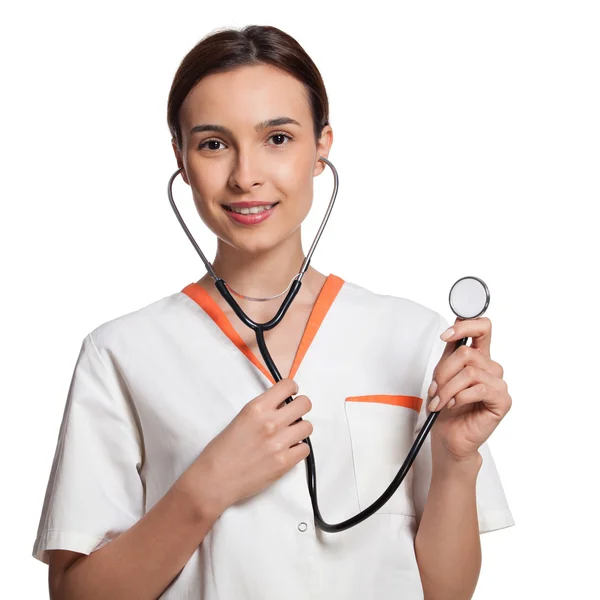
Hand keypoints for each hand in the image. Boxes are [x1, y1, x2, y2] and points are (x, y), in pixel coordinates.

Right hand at [183, 378, 312, 516]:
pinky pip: (305, 449)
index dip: (292, 389)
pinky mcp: (284, 463)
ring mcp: (278, 443)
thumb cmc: (221, 451)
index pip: (287, 386)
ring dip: (300, 430)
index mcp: (256, 408)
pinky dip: (298, 449)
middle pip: (304, 404)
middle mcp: (270, 422)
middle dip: (300, 408)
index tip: (291, 394)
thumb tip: (282, 406)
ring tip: (289, 436)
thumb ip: (262, 410)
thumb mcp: (240, 418)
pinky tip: (287, 451)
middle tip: (293, 415)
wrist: (214, 480)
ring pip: (307, 426)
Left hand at [426, 317, 511, 463]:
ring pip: (469, 372)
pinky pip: (478, 389)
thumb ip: (450, 353)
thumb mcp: (442, 374)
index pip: (483, 328)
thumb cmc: (446, 407)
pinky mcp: (502, 401)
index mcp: (479, 357)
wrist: (449, 435)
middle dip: (443, 372)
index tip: (445, 336)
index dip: (465, 326)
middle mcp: (491, 368)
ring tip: (440, 401)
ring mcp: (499, 384)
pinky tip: (454, 405)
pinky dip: (459, 397)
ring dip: (447, 389)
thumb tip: (451, 331)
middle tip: (434, 389)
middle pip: (466, 354)